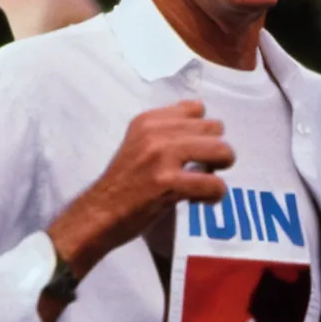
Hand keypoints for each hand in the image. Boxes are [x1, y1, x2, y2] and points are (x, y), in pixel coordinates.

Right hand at [47, 100, 233, 280]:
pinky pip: (214, 184)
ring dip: (220, 169)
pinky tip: (203, 200)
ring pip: (221, 150)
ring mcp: (162, 156)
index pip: (197, 108)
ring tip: (207, 182)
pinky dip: (216, 194)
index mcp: (149, 119)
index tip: (194, 148)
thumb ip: (168, 129)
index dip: (203, 131)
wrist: (99, 213)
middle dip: (216, 149)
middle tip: (204, 167)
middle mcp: (156, 132)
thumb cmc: (124, 180)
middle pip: (214, 128)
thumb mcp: (140, 142)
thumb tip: (203, 116)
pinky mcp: (168, 183)